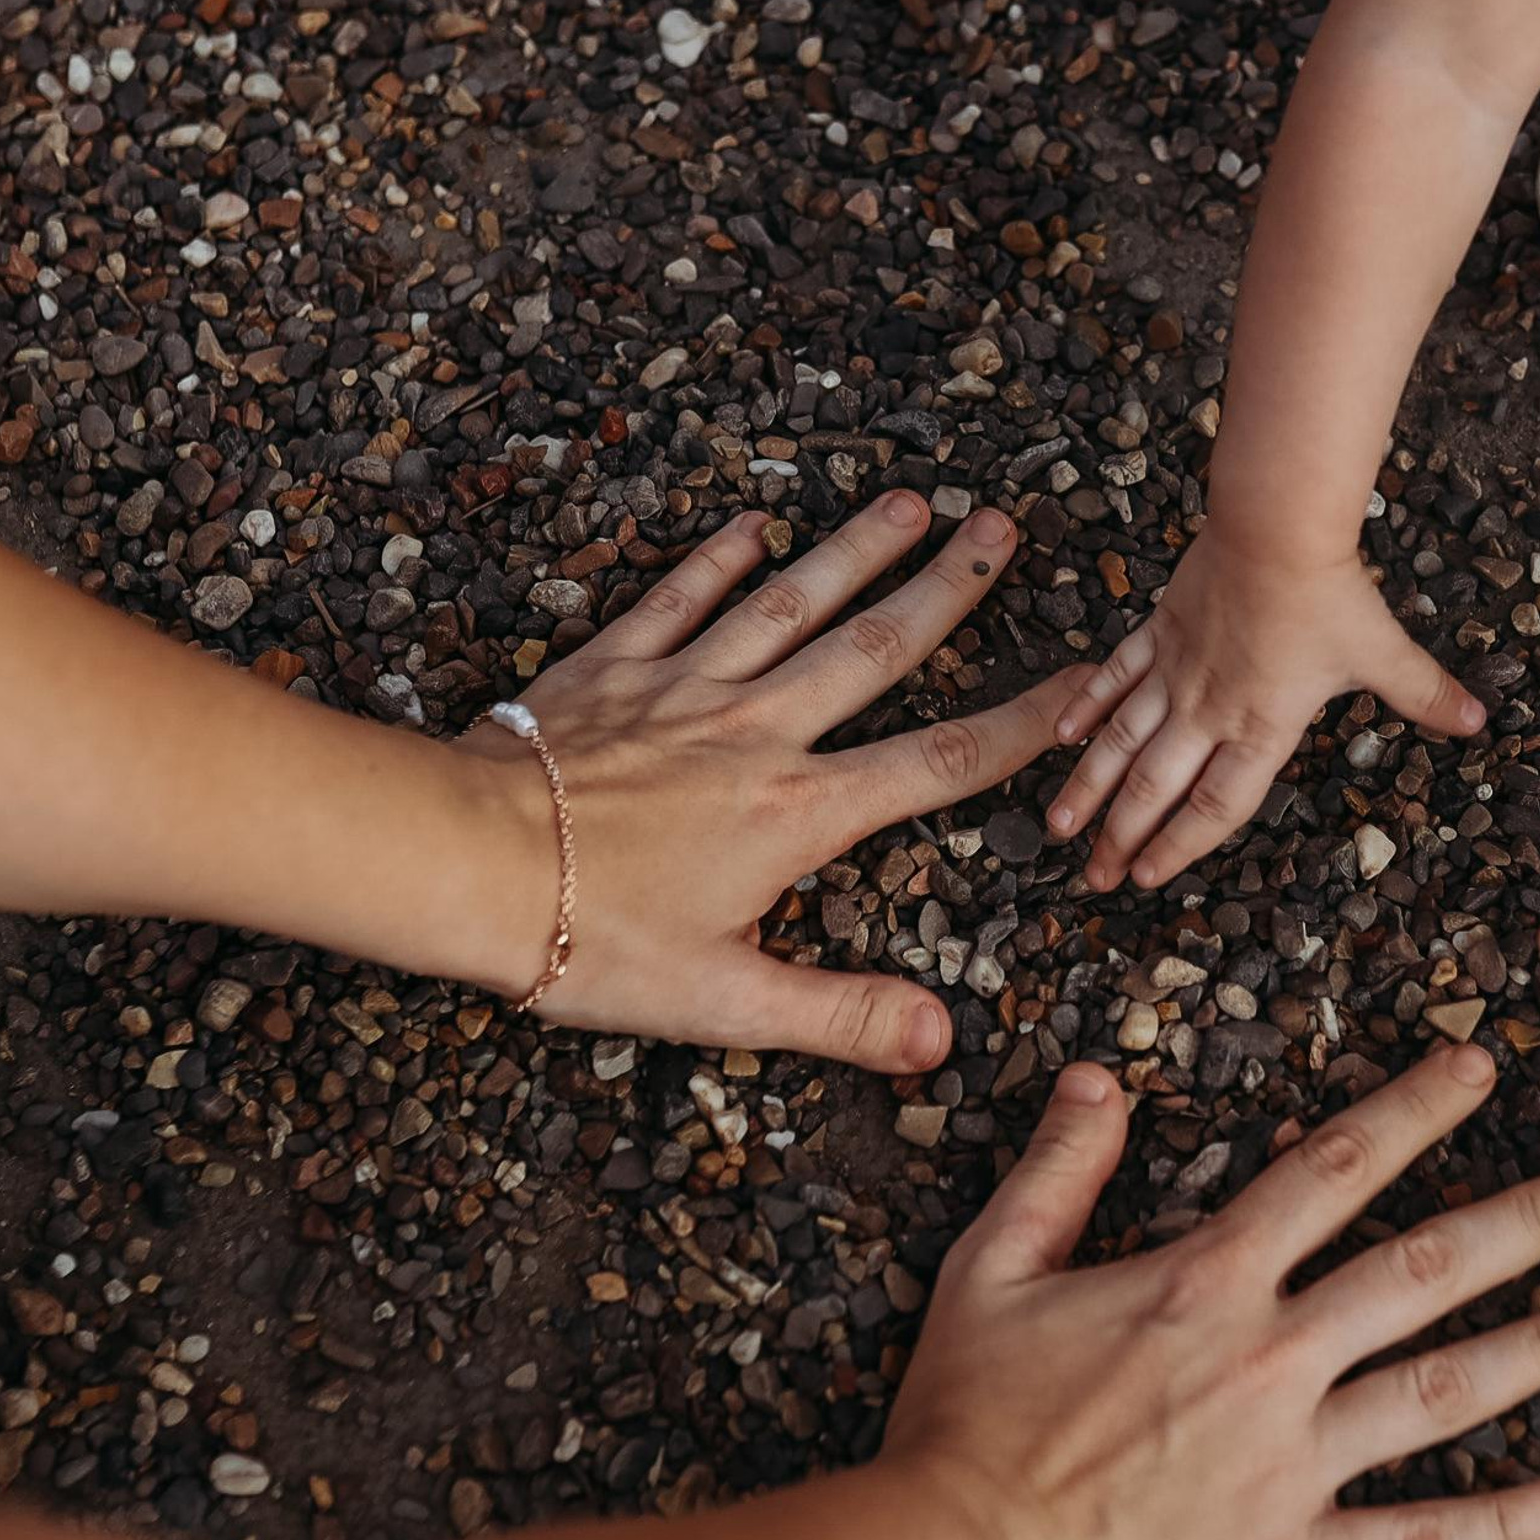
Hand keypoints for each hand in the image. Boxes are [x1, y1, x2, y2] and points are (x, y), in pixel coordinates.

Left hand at [456, 491, 1089, 1069]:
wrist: (461, 860)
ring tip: (913, 501)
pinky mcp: (616, 667)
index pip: (938, 762)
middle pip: (875, 648)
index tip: (1079, 679)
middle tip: (1001, 530)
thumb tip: (940, 1039)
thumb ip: (840, 1015)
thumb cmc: (587, 936)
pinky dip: (720, 560)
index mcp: (797, 812)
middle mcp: (758, 731)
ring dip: (856, 550)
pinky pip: (681, 599)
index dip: (1022, 723)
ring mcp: (686, 687)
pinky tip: (754, 526)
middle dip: (948, 588)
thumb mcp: (724, 1000)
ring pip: (791, 603)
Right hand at [881, 1045, 1539, 1539]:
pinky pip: (1417, 1537)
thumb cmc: (966, 1422)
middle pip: (1424, 1269)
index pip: (1332, 1170)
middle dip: (1526, 1219)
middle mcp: (1271, 1358)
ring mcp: (1293, 1461)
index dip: (1411, 1109)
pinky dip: (1501, 1522)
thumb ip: (1057, 1168)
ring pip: (1445, 1390)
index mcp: (1205, 1280)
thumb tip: (1097, 1076)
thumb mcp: (991, 1267)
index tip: (1478, 1068)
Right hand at [1047, 524, 1484, 890]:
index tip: (1149, 876)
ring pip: (1122, 740)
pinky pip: (1116, 676)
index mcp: (1261, 726)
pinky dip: (1087, 705)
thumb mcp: (1384, 651)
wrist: (1274, 527)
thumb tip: (1479, 720)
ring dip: (1089, 785)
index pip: (1215, 804)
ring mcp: (1177, 670)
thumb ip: (1425, 693)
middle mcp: (1209, 709)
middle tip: (1094, 876)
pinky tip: (1061, 734)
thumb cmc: (1328, 591)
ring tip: (1060, 825)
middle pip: (1156, 786)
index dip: (1180, 845)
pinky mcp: (1160, 630)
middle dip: (1122, 836)